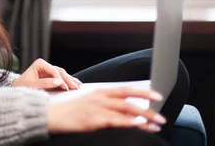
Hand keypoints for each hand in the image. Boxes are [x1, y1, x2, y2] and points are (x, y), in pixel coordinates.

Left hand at [12, 58, 81, 90]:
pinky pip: (62, 78)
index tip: (65, 87)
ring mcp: (49, 71)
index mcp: (40, 63)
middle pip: (60, 71)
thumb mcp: (32, 85)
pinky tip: (76, 83)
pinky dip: (69, 81)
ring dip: (71, 80)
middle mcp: (46, 65)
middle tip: (75, 88)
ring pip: (63, 74)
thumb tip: (59, 82)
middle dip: (68, 80)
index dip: (59, 78)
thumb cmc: (23, 86)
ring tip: (78, 86)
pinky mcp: (51, 76)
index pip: (53, 70)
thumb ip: (45, 83)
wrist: (18, 88)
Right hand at [46, 87, 166, 133]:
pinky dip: (129, 123)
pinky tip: (139, 126)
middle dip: (147, 103)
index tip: (156, 95)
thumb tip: (124, 111)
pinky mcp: (94, 119)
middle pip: (128, 98)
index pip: (125, 89)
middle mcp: (100, 97)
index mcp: (100, 92)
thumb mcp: (89, 104)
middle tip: (162, 111)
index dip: (142, 91)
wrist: (52, 116)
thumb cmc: (70, 111)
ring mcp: (97, 107)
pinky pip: (116, 121)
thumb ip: (105, 105)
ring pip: (126, 110)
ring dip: (144, 117)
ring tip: (157, 124)